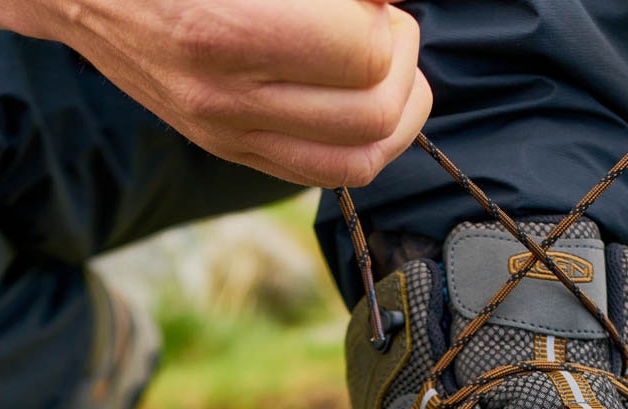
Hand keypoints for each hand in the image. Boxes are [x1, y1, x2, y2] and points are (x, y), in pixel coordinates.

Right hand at [0, 0, 432, 186]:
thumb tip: (385, 1)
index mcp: (228, 31)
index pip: (364, 57)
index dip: (388, 24)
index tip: (376, 3)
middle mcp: (226, 96)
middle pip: (373, 114)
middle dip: (403, 65)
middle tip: (388, 28)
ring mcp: (225, 132)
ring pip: (357, 161)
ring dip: (396, 115)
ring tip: (387, 70)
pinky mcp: (226, 148)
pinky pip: (319, 172)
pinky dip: (359, 142)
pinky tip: (356, 100)